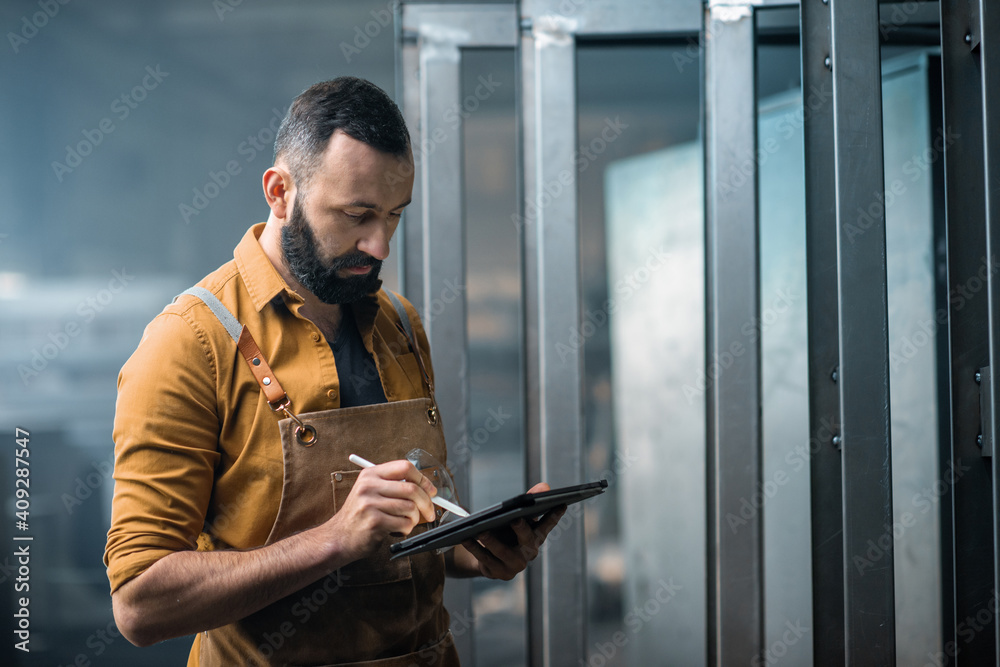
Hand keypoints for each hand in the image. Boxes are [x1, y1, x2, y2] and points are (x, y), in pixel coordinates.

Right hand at [323, 460, 437, 562]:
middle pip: (412, 488)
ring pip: (410, 508)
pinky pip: (404, 524)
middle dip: (426, 503)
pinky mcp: (374, 522)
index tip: (431, 491)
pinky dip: (406, 530)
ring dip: (414, 519)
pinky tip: (396, 530)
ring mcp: (370, 503)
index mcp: (371, 474)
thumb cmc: (359, 516)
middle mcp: (369, 486)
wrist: (339, 537)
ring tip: (405, 523)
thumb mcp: (371, 492)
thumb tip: (426, 488)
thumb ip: (393, 486)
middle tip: (429, 512)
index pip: (405, 467)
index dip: (422, 479)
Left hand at [459, 482, 566, 580]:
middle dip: (521, 529)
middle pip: (526, 539)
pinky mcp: (499, 572)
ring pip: (502, 551)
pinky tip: (466, 538)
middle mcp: (529, 552)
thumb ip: (529, 501)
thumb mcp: (518, 516)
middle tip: (515, 518)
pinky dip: (475, 548)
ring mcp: (515, 564)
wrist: (490, 560)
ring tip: (481, 530)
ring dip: (491, 541)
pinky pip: (485, 559)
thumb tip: (545, 486)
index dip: (555, 514)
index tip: (561, 503)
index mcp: (537, 536)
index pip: (548, 524)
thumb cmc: (508, 533)